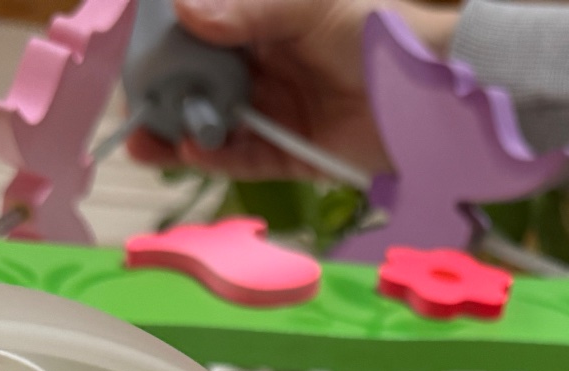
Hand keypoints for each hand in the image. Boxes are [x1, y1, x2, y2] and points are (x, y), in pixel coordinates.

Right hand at [127, 0, 458, 179]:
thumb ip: (249, 11)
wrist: (436, 94)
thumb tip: (186, 10)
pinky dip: (216, 159)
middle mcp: (267, 67)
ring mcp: (278, 112)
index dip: (167, 43)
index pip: (203, 30)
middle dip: (165, 94)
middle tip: (133, 106)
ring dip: (179, 133)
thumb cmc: (379, 34)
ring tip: (145, 142)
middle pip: (202, 82)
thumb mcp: (310, 9)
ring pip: (216, 124)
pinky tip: (188, 153)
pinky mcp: (294, 154)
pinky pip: (245, 159)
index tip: (133, 53)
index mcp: (266, 22)